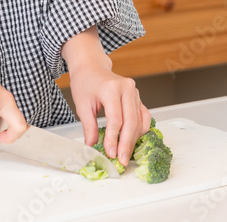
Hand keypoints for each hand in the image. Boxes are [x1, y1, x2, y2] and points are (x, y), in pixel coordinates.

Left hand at [63, 27, 149, 164]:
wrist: (92, 67)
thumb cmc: (85, 83)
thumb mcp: (82, 105)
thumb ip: (89, 126)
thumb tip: (92, 146)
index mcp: (112, 89)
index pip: (116, 119)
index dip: (114, 139)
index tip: (110, 154)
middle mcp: (127, 89)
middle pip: (131, 122)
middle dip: (126, 144)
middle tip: (122, 160)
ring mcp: (136, 92)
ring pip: (139, 121)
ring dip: (134, 139)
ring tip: (125, 154)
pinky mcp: (138, 97)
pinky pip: (144, 116)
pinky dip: (140, 130)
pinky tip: (132, 140)